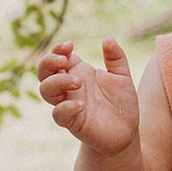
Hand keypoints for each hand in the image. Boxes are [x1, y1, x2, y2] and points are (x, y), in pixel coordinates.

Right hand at [37, 38, 140, 154]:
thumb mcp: (123, 76)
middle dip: (49, 62)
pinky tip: (80, 104)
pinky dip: (65, 107)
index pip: (58, 57)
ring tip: (77, 81)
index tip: (70, 46)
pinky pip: (59, 114)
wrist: (127, 131)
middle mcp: (69, 88)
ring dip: (57, 82)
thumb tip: (108, 39)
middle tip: (64, 60)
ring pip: (46, 91)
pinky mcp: (73, 122)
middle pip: (44, 72)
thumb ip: (116, 58)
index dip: (58, 49)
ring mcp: (69, 104)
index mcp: (78, 72)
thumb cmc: (121, 103)